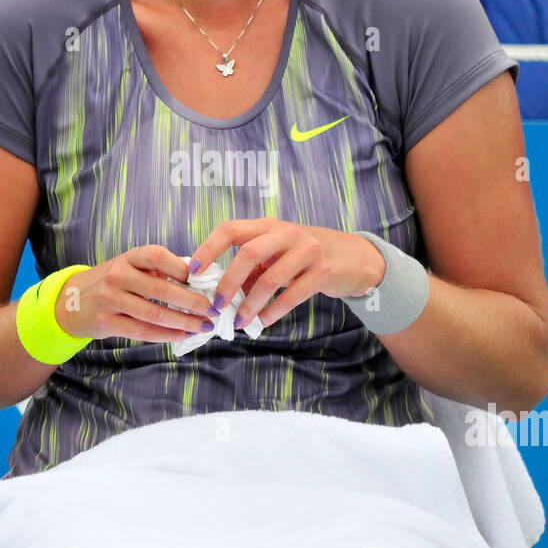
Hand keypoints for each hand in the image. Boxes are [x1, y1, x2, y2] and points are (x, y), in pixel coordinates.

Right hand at [55, 244, 222, 344]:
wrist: (70, 301)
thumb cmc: (112, 283)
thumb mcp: (130, 267)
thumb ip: (158, 270)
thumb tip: (199, 279)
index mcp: (128, 257)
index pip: (159, 256)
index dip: (184, 269)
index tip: (206, 283)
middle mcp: (118, 275)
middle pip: (163, 289)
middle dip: (193, 302)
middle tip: (214, 310)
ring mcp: (110, 299)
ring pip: (155, 313)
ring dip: (184, 322)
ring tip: (204, 326)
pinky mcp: (106, 322)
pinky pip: (143, 331)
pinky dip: (167, 334)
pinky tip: (183, 334)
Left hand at [187, 219, 386, 331]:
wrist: (355, 258)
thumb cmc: (307, 256)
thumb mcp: (279, 253)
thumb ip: (253, 267)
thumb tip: (223, 291)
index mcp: (269, 226)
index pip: (231, 229)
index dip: (208, 248)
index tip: (192, 270)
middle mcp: (287, 233)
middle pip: (247, 253)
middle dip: (227, 282)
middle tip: (216, 304)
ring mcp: (307, 250)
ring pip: (270, 279)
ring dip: (250, 304)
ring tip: (240, 322)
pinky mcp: (323, 271)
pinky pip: (292, 295)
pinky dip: (274, 311)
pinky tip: (263, 321)